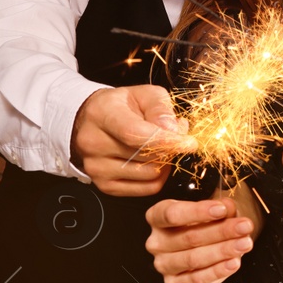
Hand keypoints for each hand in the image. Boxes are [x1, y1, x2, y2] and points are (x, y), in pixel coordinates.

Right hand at [72, 85, 197, 195]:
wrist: (94, 122)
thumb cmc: (121, 106)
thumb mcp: (143, 93)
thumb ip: (160, 107)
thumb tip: (173, 130)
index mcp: (102, 115)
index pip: (134, 134)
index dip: (166, 140)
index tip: (188, 143)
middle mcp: (93, 143)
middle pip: (146, 155)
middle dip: (170, 147)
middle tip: (174, 135)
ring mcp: (96, 167)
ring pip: (150, 174)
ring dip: (165, 161)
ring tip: (161, 146)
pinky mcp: (105, 186)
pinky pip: (147, 188)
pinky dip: (159, 176)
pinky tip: (155, 161)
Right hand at [144, 196, 253, 282]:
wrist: (207, 244)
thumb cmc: (207, 223)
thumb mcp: (214, 210)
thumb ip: (221, 208)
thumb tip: (228, 208)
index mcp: (157, 217)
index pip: (172, 214)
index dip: (198, 211)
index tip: (222, 209)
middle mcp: (156, 242)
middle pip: (189, 237)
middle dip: (222, 231)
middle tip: (245, 226)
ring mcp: (163, 264)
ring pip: (193, 259)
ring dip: (223, 251)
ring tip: (244, 243)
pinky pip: (195, 279)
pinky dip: (217, 271)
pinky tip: (233, 262)